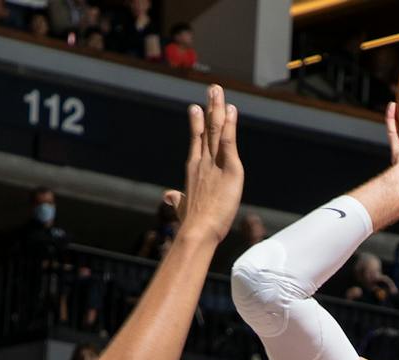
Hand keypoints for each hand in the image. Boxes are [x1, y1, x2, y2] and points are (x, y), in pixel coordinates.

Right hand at [160, 85, 241, 248]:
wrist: (197, 231)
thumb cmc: (190, 224)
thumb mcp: (181, 208)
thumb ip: (176, 199)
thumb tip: (167, 195)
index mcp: (193, 170)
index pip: (196, 141)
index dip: (196, 124)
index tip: (195, 108)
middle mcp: (202, 162)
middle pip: (206, 129)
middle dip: (209, 108)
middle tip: (212, 89)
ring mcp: (214, 163)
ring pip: (216, 130)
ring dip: (218, 108)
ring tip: (218, 91)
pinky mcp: (230, 168)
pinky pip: (229, 141)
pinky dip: (230, 125)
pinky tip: (231, 110)